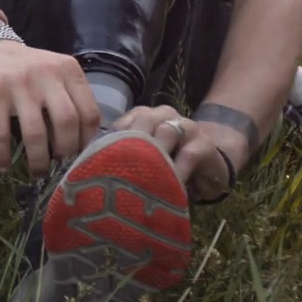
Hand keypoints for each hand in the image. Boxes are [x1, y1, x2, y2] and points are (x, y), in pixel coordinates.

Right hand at [0, 41, 100, 175]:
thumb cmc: (25, 69)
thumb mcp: (53, 75)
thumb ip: (68, 99)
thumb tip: (79, 146)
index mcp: (67, 70)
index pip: (89, 111)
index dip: (87, 140)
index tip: (80, 156)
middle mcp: (46, 73)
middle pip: (66, 121)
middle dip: (65, 151)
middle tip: (60, 166)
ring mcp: (18, 82)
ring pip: (36, 132)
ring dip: (38, 160)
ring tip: (38, 172)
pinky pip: (1, 132)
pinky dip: (2, 154)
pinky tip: (3, 166)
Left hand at [115, 105, 246, 201]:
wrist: (211, 166)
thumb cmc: (169, 164)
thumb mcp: (144, 159)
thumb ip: (123, 155)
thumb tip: (91, 165)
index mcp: (146, 117)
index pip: (124, 120)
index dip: (114, 140)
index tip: (103, 161)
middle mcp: (165, 117)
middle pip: (144, 120)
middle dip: (132, 143)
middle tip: (121, 169)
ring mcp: (187, 128)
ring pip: (167, 131)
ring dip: (155, 154)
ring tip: (144, 177)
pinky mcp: (205, 145)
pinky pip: (189, 153)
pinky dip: (177, 169)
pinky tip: (169, 184)